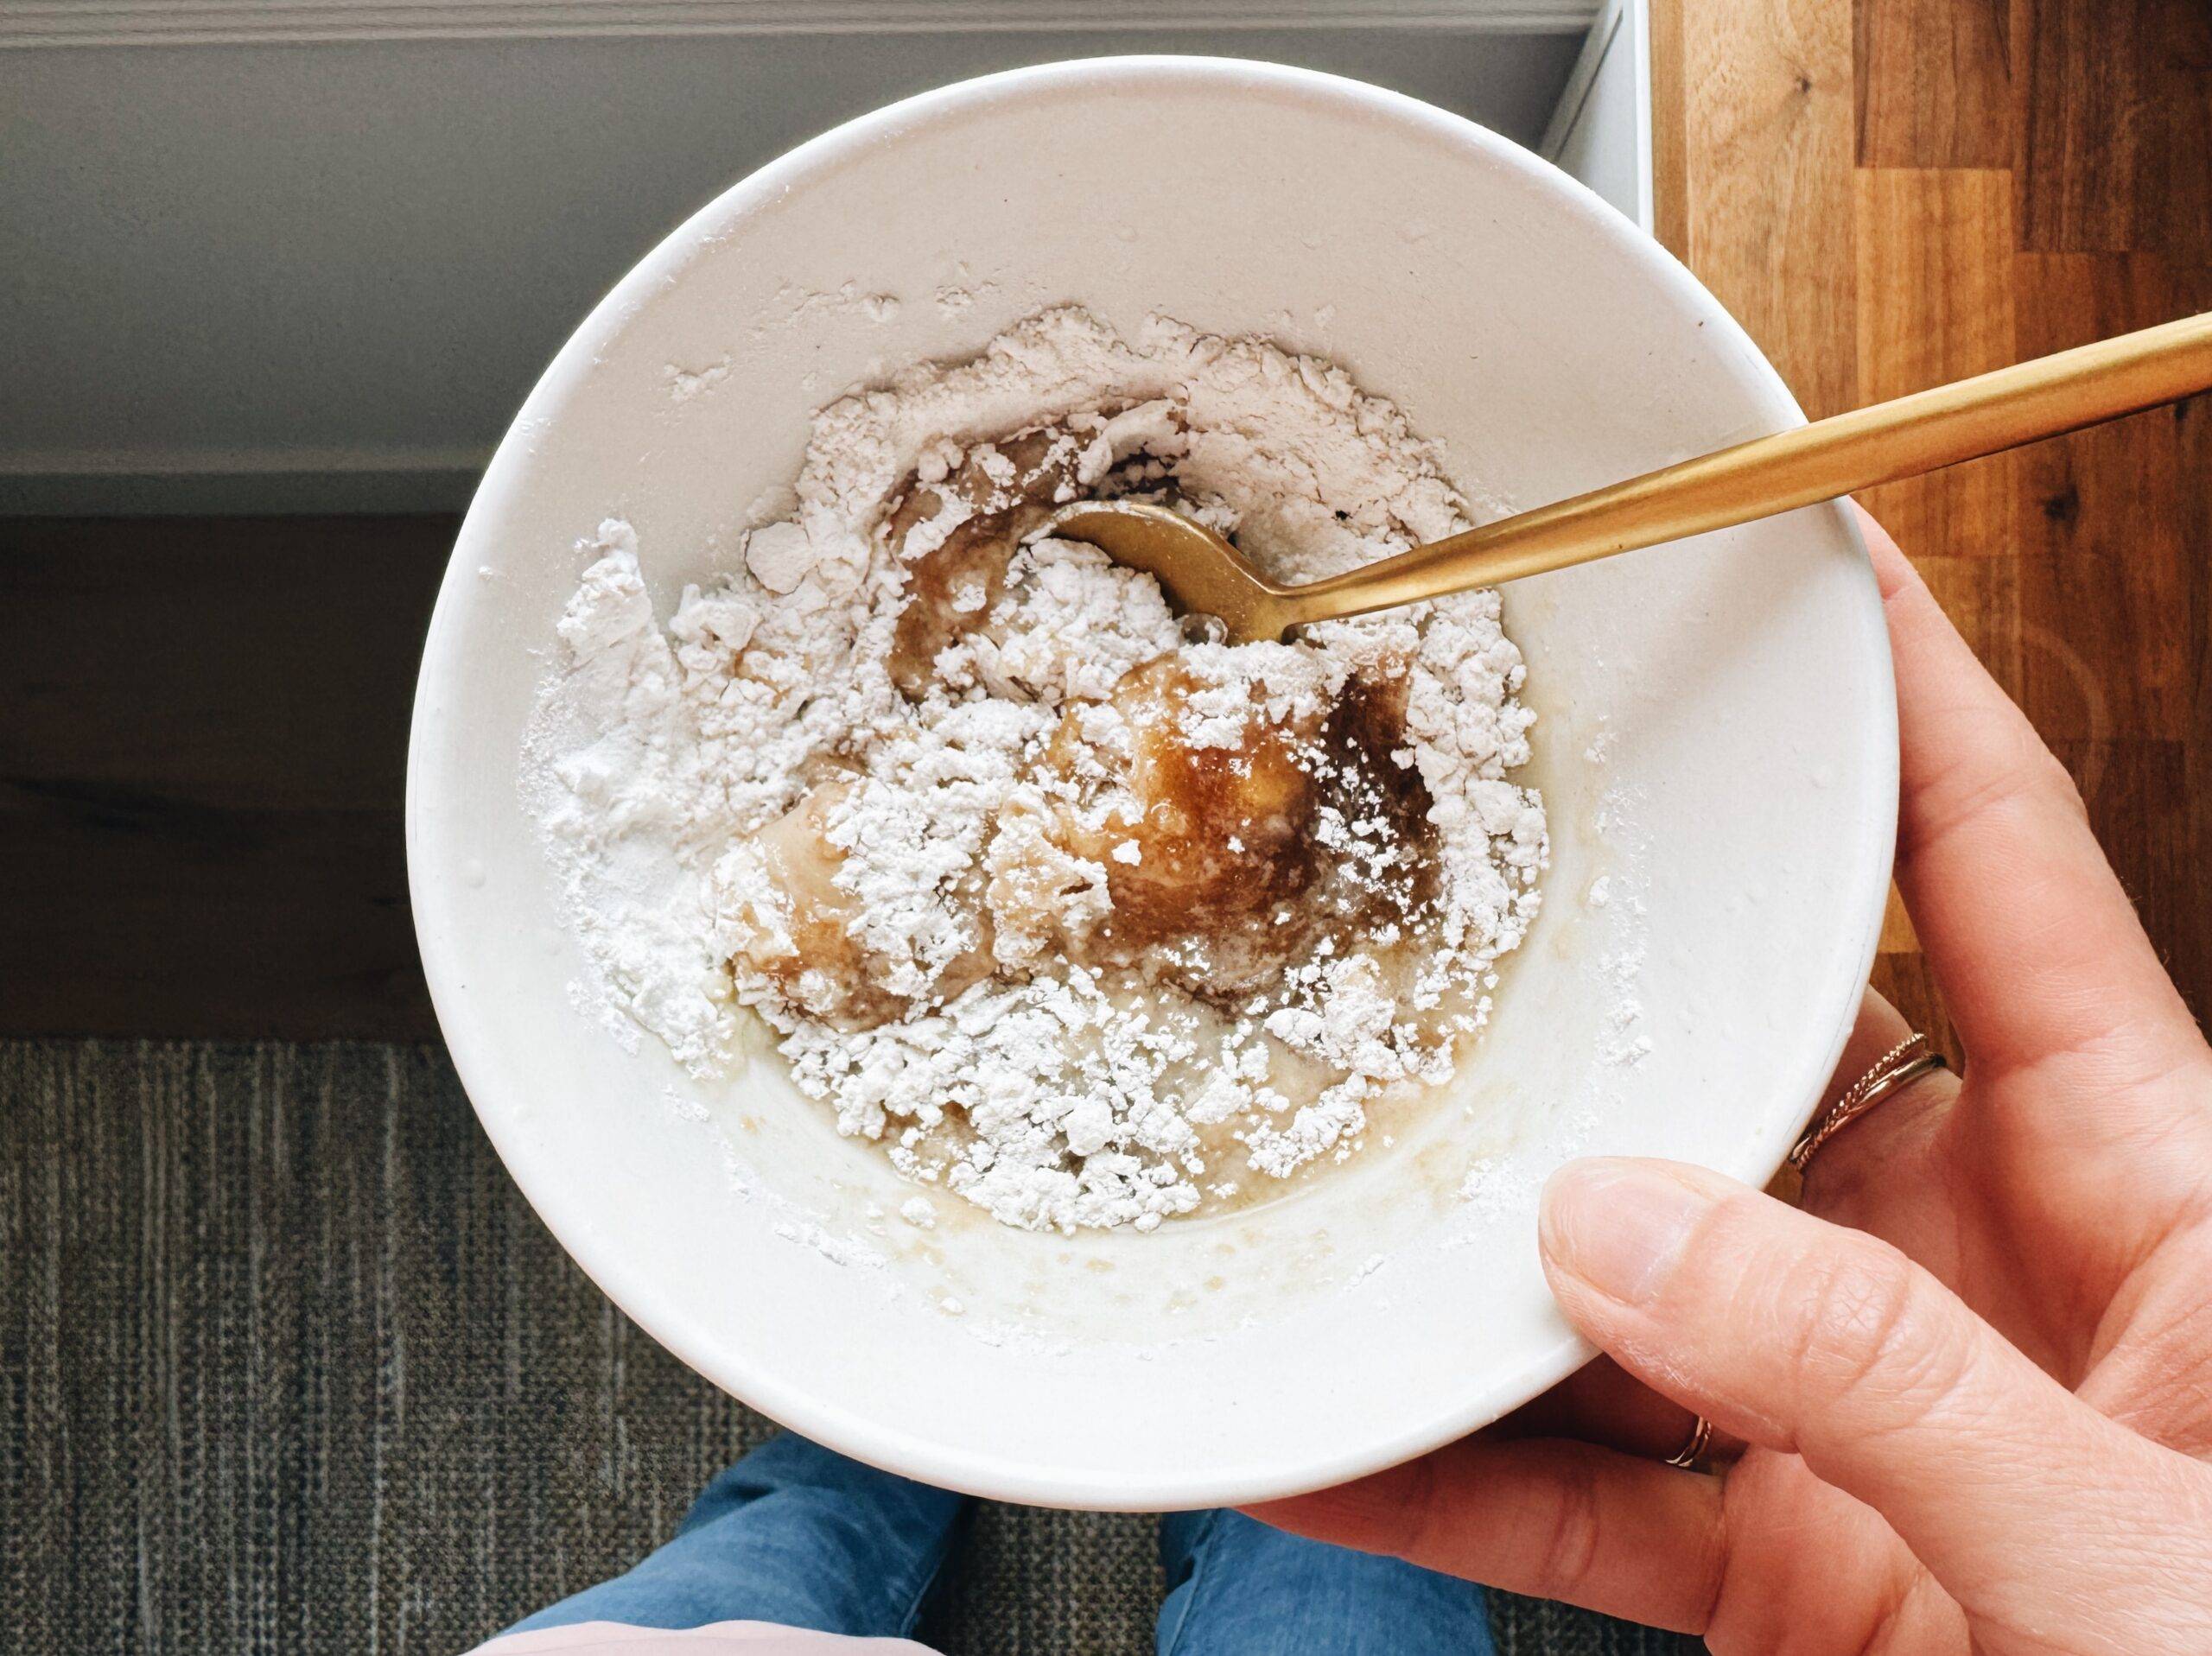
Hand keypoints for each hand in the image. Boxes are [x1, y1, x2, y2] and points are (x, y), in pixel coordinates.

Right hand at [1249, 508, 2211, 1652]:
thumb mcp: (2143, 1543)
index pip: (1997, 877)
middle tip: (1456, 909)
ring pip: (1640, 1287)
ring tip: (1338, 1193)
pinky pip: (1588, 1493)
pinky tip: (1336, 1443)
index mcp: (2159, 1188)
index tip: (1798, 565)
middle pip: (1762, 1066)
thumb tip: (1621, 1230)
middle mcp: (1997, 1270)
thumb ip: (1877, 1375)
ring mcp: (1878, 1416)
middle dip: (1607, 1004)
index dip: (1907, 707)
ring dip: (1485, 1264)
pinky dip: (1454, 1480)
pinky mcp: (1794, 1561)